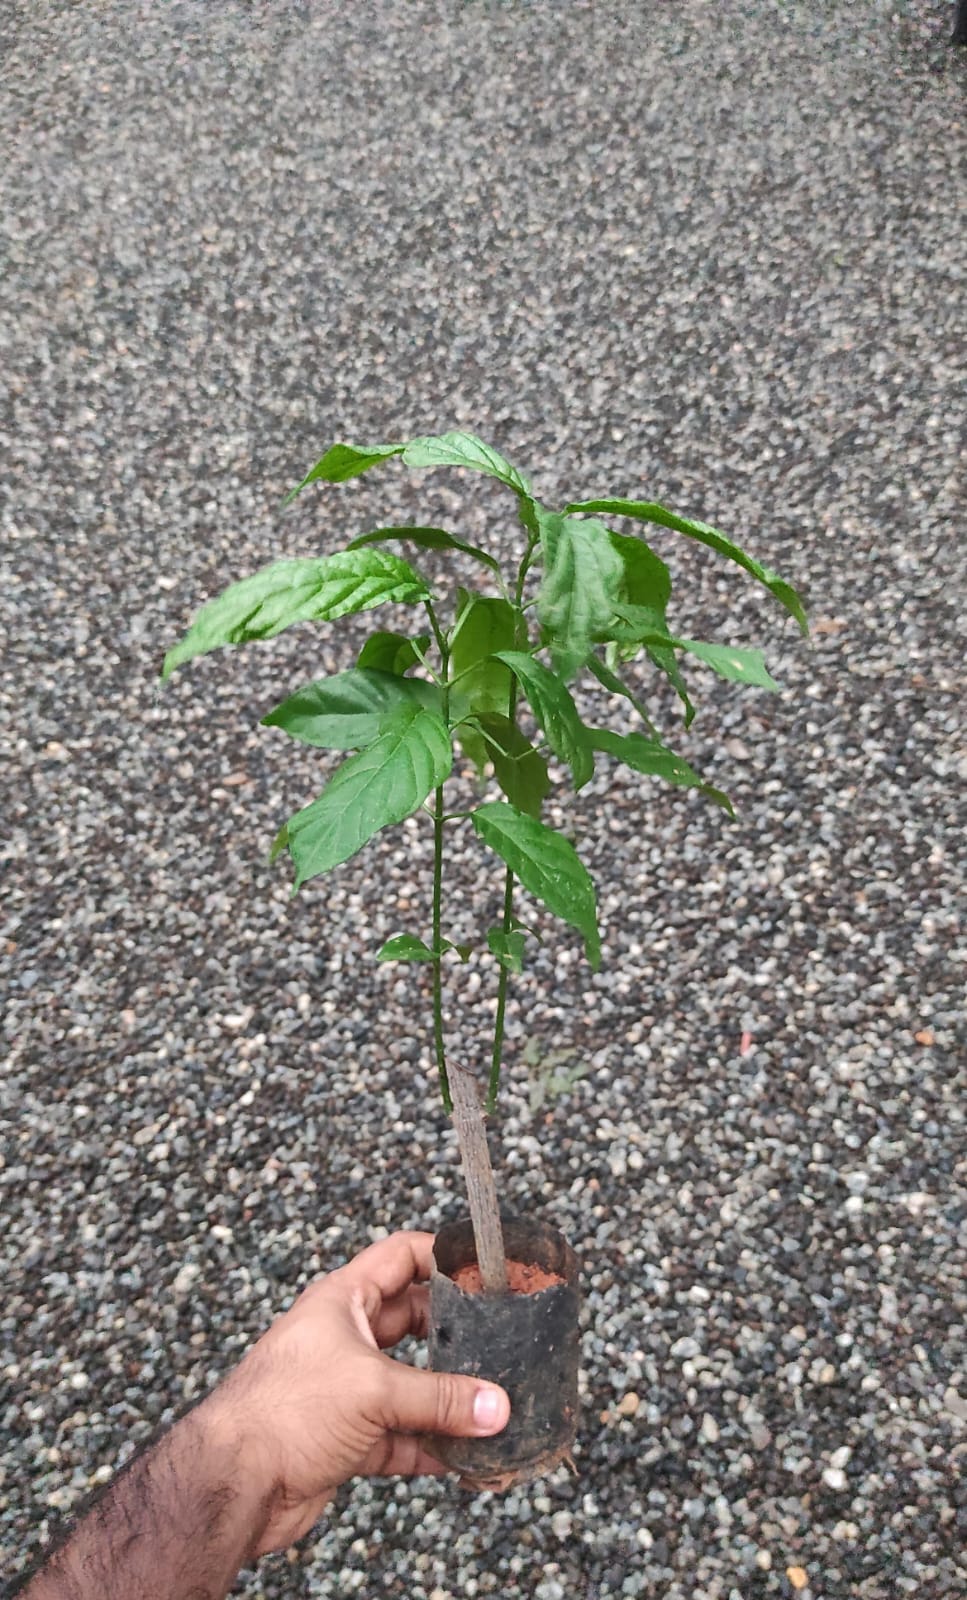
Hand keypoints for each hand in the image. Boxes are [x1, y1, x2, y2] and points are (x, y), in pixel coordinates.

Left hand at [205, 1231, 509, 1552]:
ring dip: (447, 1399)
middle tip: (502, 1341)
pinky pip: (400, 1436)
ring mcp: (344, 1390)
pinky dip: (430, 1447)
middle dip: (454, 1334)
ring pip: (409, 1385)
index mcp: (343, 1301)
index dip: (442, 1255)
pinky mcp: (345, 1438)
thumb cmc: (282, 1411)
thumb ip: (438, 1399)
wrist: (231, 1485)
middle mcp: (345, 1338)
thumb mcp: (372, 1390)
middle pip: (413, 1322)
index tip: (487, 1268)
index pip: (401, 1257)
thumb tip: (496, 1405)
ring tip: (492, 1406)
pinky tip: (461, 1458)